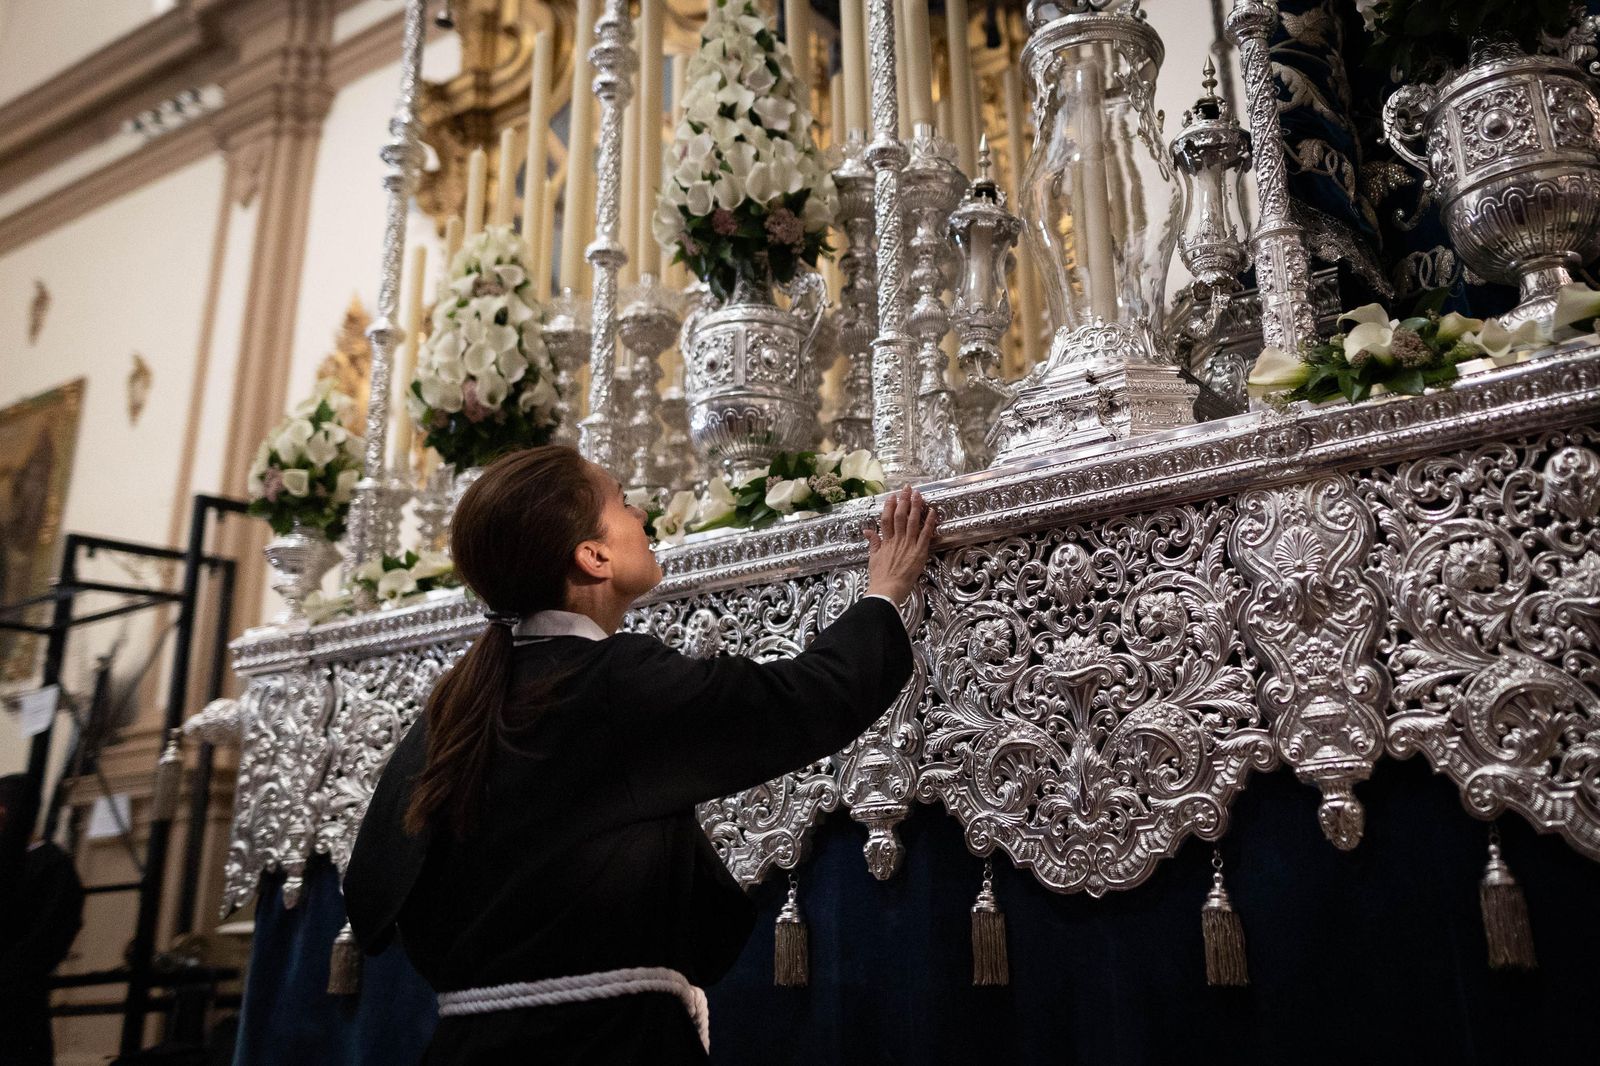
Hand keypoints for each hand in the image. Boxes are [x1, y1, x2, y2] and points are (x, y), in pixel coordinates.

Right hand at [864, 485, 936, 604]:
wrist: (887, 590)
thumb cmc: (880, 577)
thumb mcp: (873, 558)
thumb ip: (873, 543)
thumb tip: (868, 531)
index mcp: (885, 541)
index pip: (887, 518)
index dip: (890, 505)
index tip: (892, 496)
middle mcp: (897, 540)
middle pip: (900, 516)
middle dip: (904, 500)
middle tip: (907, 489)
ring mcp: (908, 545)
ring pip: (912, 521)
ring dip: (916, 506)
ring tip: (918, 495)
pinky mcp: (919, 552)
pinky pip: (925, 534)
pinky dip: (929, 522)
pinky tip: (932, 511)